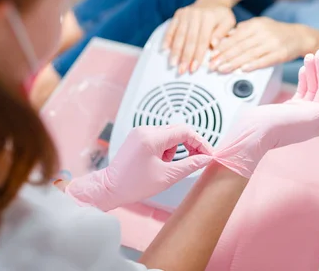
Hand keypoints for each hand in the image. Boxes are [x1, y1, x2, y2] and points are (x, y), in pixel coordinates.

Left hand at [65, 125, 213, 210]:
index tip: (209, 154)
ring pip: (170, 134)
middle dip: (191, 145)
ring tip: (169, 166)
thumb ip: (189, 165)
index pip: (185, 132)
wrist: (110, 188)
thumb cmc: (134, 185)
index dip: (200, 143)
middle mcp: (146, 130)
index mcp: (152, 138)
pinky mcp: (138, 137)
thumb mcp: (167, 176)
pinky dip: (166, 149)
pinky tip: (160, 162)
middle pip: (178, 130)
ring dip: (177, 148)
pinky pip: (160, 137)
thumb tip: (206, 158)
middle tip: (198, 160)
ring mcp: (141, 132)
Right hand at [163, 0, 235, 73]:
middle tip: (182, 70)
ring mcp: (185, 13)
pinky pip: (171, 28)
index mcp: (209, 17)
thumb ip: (222, 33)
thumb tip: (213, 45)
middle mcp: (195, 14)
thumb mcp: (228, 22)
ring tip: (173, 64)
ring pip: (179, 35)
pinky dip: (167, 39)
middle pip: (189, 39)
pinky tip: (164, 49)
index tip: (194, 68)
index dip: (197, 56)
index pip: (202, 40)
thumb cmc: (221, 15)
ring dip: (175, 51)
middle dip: (185, 57)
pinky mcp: (178, 14)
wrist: (213, 1)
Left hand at [210, 17, 316, 72]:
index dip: (222, 47)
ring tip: (223, 69)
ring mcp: (272, 43)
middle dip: (224, 57)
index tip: (212, 54)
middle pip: (240, 47)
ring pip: (249, 54)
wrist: (299, 36)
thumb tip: (224, 37)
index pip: (235, 37)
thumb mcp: (259, 25)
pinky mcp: (280, 54)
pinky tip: (243, 70)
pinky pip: (264, 60)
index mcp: (255, 25)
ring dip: (234, 63)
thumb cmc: (276, 32)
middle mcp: (263, 33)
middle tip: (213, 65)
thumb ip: (242, 31)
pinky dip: (253, 65)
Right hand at [213, 49, 318, 177]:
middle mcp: (315, 117)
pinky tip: (304, 68)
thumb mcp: (309, 117)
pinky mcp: (290, 108)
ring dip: (313, 71)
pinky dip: (304, 78)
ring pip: (313, 87)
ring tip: (310, 55)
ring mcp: (302, 112)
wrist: (252, 133)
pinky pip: (303, 90)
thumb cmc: (278, 127)